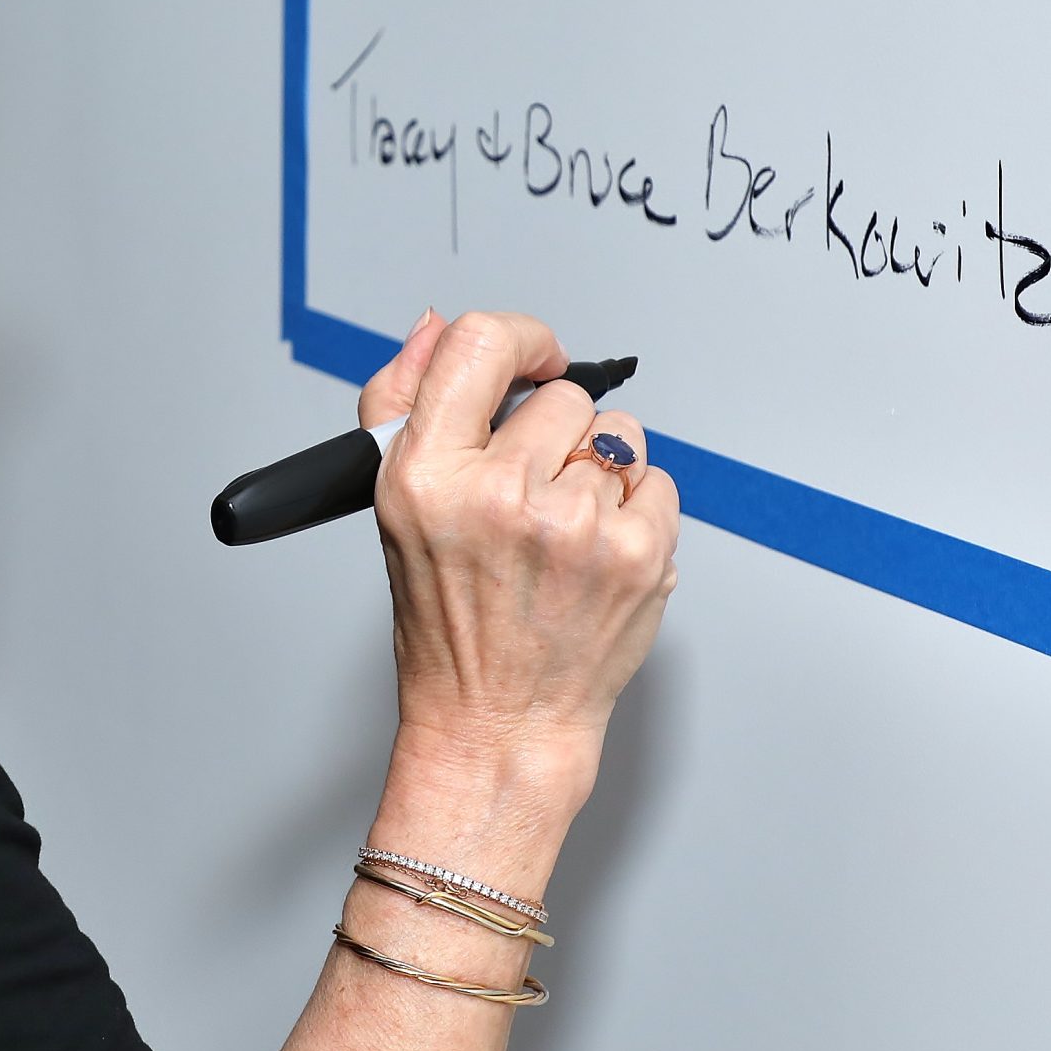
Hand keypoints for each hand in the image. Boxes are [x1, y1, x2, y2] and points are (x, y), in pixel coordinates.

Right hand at [358, 309, 680, 808]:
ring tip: (561, 530)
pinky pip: (655, 481)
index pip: (480, 343)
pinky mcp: (638, 555)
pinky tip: (595, 553)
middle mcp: (500, 495)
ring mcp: (576, 526)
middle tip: (529, 493)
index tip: (532, 358)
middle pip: (563, 396)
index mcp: (428, 475)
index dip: (520, 338)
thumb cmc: (447, 620)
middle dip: (553, 434)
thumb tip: (434, 327)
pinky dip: (634, 512)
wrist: (498, 722)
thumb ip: (403, 401)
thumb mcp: (395, 505)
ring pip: (617, 435)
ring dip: (597, 471)